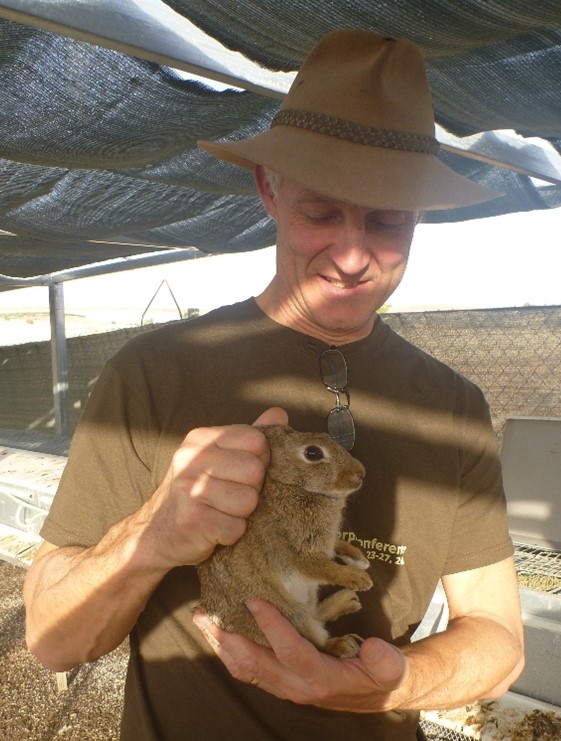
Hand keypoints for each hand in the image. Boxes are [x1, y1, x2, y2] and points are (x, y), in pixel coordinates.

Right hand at [141, 407, 288, 569]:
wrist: (156, 534)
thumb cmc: (193, 494)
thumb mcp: (216, 458)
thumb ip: (248, 437)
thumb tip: (279, 414)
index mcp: (200, 440)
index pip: (256, 439)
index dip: (259, 459)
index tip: (242, 472)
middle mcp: (192, 460)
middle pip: (255, 470)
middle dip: (251, 489)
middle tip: (229, 496)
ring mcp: (190, 489)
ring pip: (249, 500)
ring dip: (241, 514)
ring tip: (221, 512)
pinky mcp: (194, 520)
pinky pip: (237, 527)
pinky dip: (231, 533)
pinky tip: (214, 529)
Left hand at [193, 599, 407, 712]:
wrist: (376, 692)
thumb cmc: (381, 675)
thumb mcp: (391, 667)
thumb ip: (385, 660)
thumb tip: (373, 648)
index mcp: (320, 679)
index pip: (290, 651)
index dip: (272, 627)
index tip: (255, 600)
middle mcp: (295, 685)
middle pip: (252, 663)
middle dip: (225, 638)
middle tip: (204, 613)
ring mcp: (283, 684)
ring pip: (243, 666)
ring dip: (220, 643)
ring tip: (202, 618)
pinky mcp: (279, 678)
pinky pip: (247, 665)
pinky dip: (230, 647)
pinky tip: (221, 628)